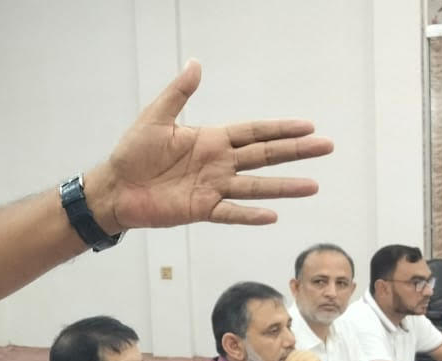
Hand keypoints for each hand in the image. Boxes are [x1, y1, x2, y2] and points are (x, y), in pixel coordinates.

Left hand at [84, 60, 332, 233]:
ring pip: (255, 187)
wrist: (115, 187)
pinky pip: (230, 213)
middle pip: (264, 156)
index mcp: (211, 139)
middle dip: (295, 152)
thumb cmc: (133, 152)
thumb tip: (195, 63)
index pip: (254, 132)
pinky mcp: (200, 210)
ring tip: (313, 186)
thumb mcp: (156, 117)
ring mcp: (212, 188)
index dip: (280, 129)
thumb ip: (179, 93)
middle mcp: (218, 163)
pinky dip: (250, 215)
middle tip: (326, 147)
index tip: (308, 126)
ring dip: (284, 187)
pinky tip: (273, 216)